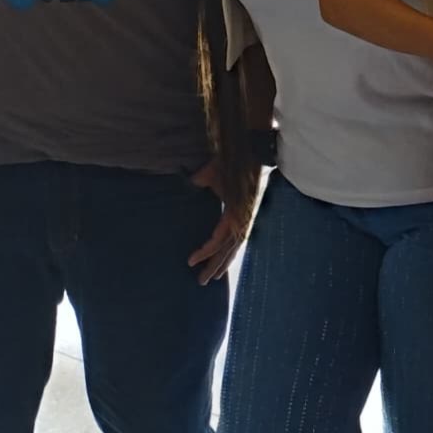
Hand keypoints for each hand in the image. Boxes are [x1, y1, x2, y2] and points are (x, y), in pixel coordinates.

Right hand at [187, 158, 253, 285]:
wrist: (243, 150)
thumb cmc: (229, 161)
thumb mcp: (210, 176)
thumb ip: (199, 183)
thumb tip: (189, 184)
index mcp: (237, 213)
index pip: (225, 239)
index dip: (214, 252)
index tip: (198, 262)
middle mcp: (241, 219)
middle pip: (228, 250)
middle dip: (215, 266)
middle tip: (203, 282)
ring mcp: (241, 218)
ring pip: (227, 248)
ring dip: (214, 264)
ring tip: (203, 278)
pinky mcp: (238, 214)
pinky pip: (222, 236)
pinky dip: (211, 248)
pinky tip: (199, 258)